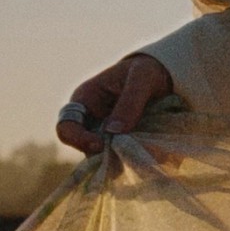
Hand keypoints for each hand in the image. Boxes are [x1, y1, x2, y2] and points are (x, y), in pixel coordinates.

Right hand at [56, 52, 170, 152]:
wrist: (162, 77)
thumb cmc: (145, 71)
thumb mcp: (142, 78)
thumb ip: (130, 102)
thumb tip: (113, 131)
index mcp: (85, 100)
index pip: (66, 127)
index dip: (78, 139)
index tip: (100, 144)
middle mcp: (90, 121)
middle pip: (87, 149)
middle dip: (106, 154)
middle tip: (130, 152)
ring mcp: (105, 135)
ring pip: (106, 158)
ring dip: (123, 158)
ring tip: (145, 150)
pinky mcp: (121, 144)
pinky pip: (122, 159)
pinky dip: (134, 159)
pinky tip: (149, 152)